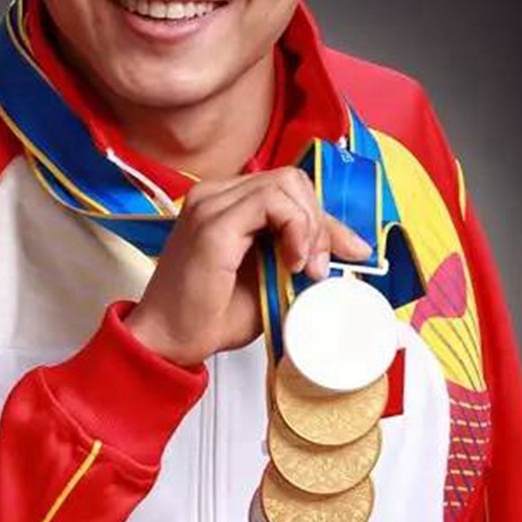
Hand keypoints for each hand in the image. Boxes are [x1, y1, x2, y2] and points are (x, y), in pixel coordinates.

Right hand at [123, 166, 371, 365]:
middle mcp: (215, 194)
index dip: (323, 217)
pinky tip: (293, 261)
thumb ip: (299, 253)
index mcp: (225, 202)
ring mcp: (211, 204)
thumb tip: (347, 249)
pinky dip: (295, 228)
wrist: (170, 342)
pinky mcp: (213, 223)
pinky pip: (271, 202)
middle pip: (291, 180)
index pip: (288, 189)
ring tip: (305, 267)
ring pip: (286, 184)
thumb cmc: (211, 315)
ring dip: (310, 226)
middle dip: (320, 221)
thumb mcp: (272, 278)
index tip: (351, 251)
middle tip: (320, 266)